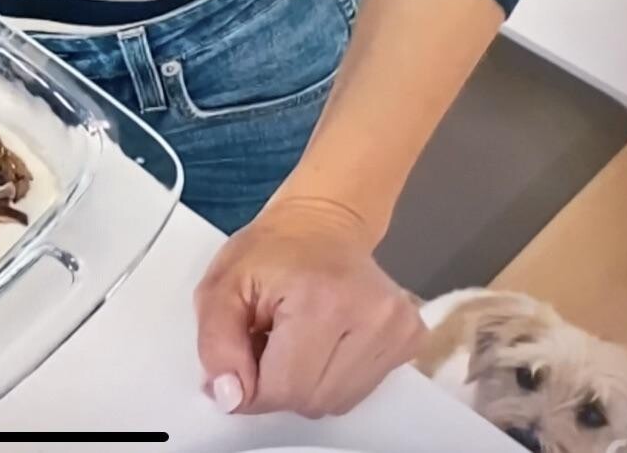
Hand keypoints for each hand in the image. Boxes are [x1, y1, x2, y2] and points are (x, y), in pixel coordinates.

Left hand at [193, 196, 425, 417]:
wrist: (324, 222)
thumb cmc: (272, 250)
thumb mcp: (222, 285)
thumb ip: (216, 343)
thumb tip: (230, 397)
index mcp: (322, 299)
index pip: (282, 389)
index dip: (250, 386)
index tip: (242, 355)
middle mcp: (371, 317)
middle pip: (310, 400)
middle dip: (277, 383)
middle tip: (267, 341)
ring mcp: (399, 329)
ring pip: (335, 403)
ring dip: (305, 383)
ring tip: (295, 339)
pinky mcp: (410, 339)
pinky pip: (357, 391)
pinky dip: (331, 378)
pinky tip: (322, 342)